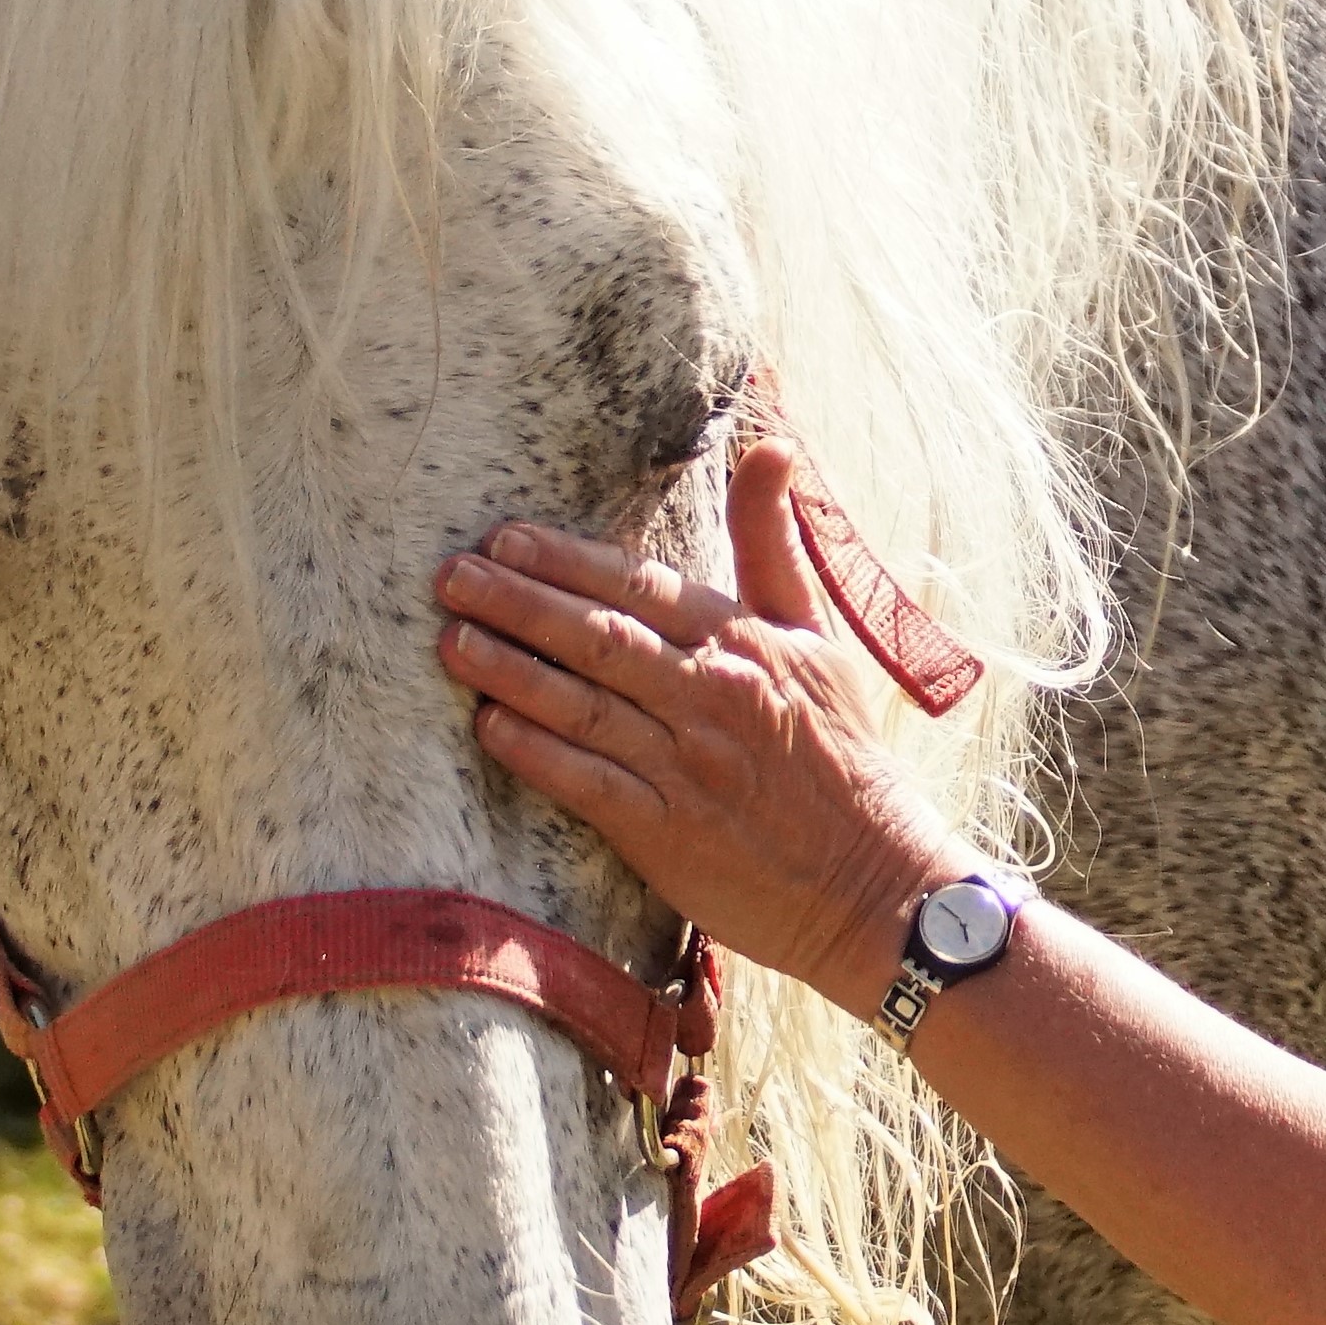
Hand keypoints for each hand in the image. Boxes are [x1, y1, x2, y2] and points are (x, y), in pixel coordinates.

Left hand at [433, 443, 969, 1018]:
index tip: (505, 538)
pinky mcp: (668, 834)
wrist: (874, 881)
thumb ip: (774, 544)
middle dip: (518, 603)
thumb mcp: (819, 637)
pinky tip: (488, 727)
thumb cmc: (843, 754)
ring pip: (583, 704)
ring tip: (451, 639)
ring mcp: (688, 766)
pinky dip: (536, 751)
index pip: (641, 586)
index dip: (567, 561)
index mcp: (746, 642)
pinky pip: (587, 782)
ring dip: (510, 670)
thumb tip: (772, 444)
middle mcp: (712, 696)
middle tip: (452, 576)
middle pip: (598, 636)